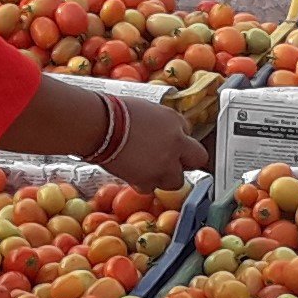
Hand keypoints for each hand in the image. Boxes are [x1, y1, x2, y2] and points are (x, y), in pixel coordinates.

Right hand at [98, 95, 214, 188]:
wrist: (100, 125)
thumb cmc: (115, 112)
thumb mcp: (145, 110)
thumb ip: (159, 124)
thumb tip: (159, 132)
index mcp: (174, 120)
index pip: (188, 133)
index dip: (177, 140)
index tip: (168, 143)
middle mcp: (176, 143)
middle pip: (197, 160)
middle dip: (185, 162)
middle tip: (172, 163)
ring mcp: (164, 164)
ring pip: (176, 181)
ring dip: (165, 177)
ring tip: (149, 171)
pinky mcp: (148, 179)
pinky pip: (151, 187)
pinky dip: (143, 183)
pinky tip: (133, 174)